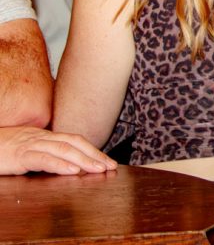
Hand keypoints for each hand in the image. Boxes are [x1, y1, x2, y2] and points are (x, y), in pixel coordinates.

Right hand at [0, 127, 116, 175]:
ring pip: (64, 149)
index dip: (92, 149)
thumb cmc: (0, 148)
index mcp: (44, 136)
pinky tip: (73, 171)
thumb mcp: (25, 148)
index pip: (74, 140)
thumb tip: (64, 161)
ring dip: (84, 160)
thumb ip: (44, 152)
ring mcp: (31, 145)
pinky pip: (44, 159)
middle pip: (75, 142)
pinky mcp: (20, 155)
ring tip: (98, 169)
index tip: (106, 160)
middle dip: (95, 154)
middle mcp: (41, 137)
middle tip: (110, 166)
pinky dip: (61, 164)